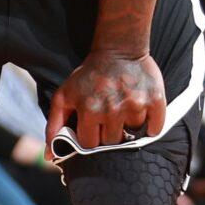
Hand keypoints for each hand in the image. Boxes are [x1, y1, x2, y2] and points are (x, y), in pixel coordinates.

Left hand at [49, 51, 164, 152]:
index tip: (92, 127)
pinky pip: (154, 128)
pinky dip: (150, 126)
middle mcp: (112, 110)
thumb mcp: (64, 95)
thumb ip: (54, 125)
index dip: (90, 137)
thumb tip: (49, 156)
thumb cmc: (89, 75)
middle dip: (108, 133)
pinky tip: (141, 113)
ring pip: (132, 134)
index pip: (90, 144)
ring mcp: (135, 105)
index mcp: (89, 110)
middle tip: (109, 116)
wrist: (119, 49)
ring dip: (128, 126)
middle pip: (112, 141)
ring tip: (123, 109)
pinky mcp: (155, 100)